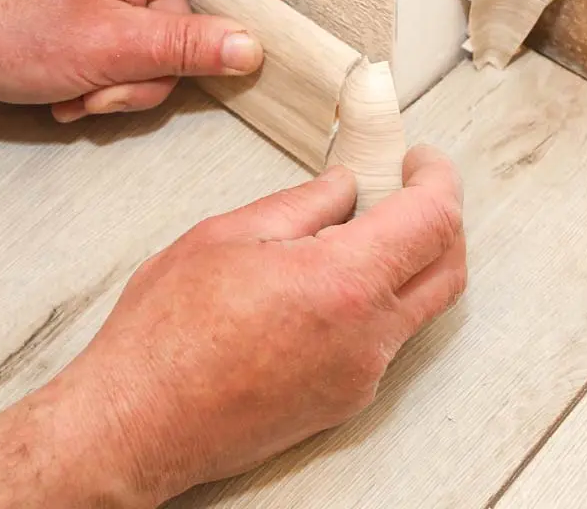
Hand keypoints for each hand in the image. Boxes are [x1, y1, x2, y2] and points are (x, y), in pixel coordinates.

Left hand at [0, 0, 279, 120]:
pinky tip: (74, 91)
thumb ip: (189, 46)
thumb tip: (253, 47)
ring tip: (87, 92)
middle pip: (196, 4)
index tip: (259, 39)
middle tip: (129, 84)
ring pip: (163, 37)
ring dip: (133, 79)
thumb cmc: (6, 33)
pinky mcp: (94, 4)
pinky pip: (132, 43)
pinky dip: (112, 75)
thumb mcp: (112, 48)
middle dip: (168, 60)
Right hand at [36, 145, 466, 504]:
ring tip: (354, 232)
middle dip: (439, 217)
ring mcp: (360, 376)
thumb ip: (303, 204)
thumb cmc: (165, 335)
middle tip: (402, 189)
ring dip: (406, 261)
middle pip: (449, 266)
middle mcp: (367, 337)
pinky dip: (376, 301)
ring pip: (419, 306)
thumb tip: (346, 186)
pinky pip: (385, 341)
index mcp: (344, 284)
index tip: (419, 161)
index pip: (435, 219)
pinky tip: (328, 283)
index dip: (438, 178)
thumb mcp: (228, 236)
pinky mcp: (344, 401)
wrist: (137, 424)